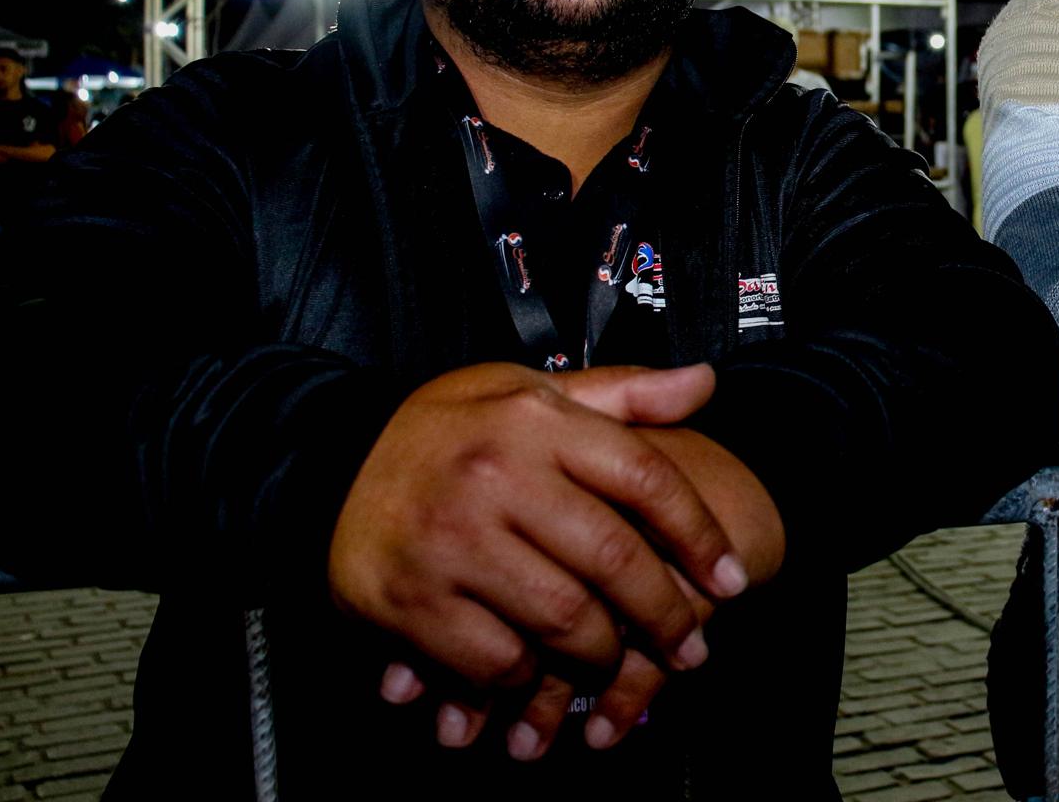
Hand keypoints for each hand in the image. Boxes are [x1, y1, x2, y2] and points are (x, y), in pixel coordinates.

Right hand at [330, 362, 750, 738]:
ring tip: (620, 659)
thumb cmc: (450, 429)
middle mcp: (497, 476)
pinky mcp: (411, 599)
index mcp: (537, 420)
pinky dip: (529, 675)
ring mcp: (452, 540)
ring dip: (605, 654)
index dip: (698, 535)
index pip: (645, 477)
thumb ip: (622, 395)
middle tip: (691, 647)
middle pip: (613, 559)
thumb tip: (705, 382)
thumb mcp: (530, 391)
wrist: (327, 460)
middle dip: (665, 615)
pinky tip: (541, 671)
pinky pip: (499, 659)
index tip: (732, 579)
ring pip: (563, 619)